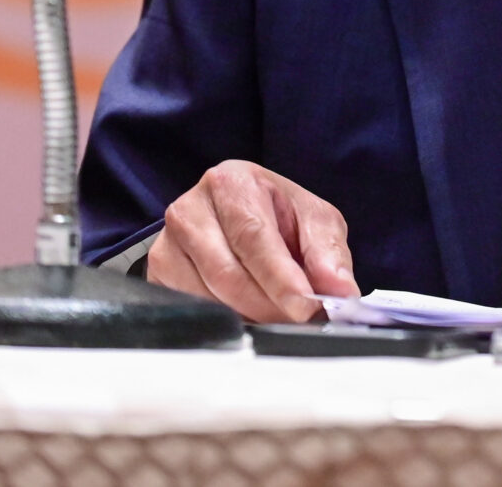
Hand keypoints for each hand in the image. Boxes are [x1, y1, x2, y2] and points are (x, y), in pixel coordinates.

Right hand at [146, 161, 358, 321]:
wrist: (239, 213)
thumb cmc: (278, 214)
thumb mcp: (314, 220)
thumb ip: (329, 253)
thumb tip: (343, 292)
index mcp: (230, 182)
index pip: (253, 236)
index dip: (280, 277)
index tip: (304, 306)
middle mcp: (190, 208)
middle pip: (227, 272)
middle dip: (269, 304)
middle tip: (300, 319)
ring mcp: (167, 244)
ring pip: (208, 298)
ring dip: (249, 316)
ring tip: (278, 312)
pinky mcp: (159, 275)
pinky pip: (192, 310)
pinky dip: (226, 319)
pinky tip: (248, 313)